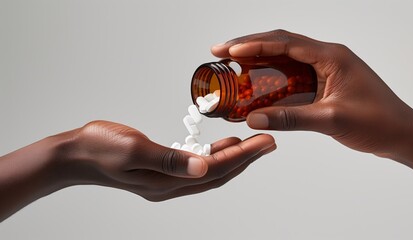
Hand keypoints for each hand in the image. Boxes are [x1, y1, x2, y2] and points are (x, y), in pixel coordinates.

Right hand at [0, 120, 274, 220]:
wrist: (76, 154)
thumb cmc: (100, 149)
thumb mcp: (134, 151)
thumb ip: (170, 160)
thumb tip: (204, 167)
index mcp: (167, 181)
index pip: (215, 170)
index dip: (243, 156)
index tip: (265, 142)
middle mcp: (171, 184)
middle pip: (218, 173)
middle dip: (246, 157)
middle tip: (268, 141)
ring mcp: (166, 178)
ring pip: (210, 170)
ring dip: (233, 157)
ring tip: (252, 142)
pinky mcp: (162, 168)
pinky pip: (196, 164)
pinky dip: (213, 154)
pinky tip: (220, 143)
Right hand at [212, 29, 412, 172]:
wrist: (400, 134)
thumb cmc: (378, 122)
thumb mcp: (331, 119)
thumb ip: (291, 118)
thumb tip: (253, 119)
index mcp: (331, 57)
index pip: (286, 42)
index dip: (254, 44)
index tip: (229, 50)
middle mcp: (326, 57)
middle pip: (281, 44)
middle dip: (250, 47)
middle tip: (222, 52)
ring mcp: (325, 70)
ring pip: (284, 59)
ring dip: (259, 62)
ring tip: (232, 66)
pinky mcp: (323, 83)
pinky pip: (292, 77)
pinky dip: (272, 81)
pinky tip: (256, 88)